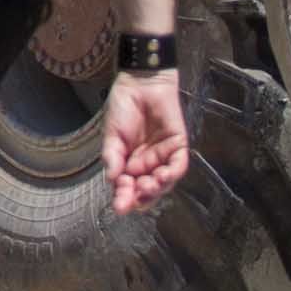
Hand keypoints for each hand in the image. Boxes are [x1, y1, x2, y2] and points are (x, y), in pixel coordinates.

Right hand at [104, 68, 190, 216]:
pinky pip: (178, 166)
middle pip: (146, 190)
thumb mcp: (112, 134)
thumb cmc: (123, 107)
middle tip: (133, 196)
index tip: (119, 206)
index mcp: (128, 164)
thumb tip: (112, 179)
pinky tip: (163, 176)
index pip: (127, 188)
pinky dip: (172, 174)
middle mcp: (147, 165)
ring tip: (148, 186)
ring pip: (164, 183)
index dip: (124, 198)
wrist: (140, 83)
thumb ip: (112, 157)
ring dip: (156, 189)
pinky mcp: (178, 147)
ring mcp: (163, 157)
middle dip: (140, 197)